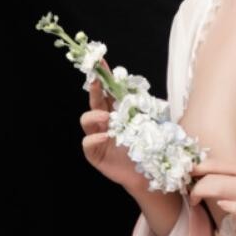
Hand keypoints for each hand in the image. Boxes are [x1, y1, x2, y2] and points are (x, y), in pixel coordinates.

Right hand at [80, 58, 141, 189]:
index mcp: (117, 111)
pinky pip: (87, 143)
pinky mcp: (95, 154)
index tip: (100, 62)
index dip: (103, 76)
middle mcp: (105, 121)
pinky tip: (105, 136)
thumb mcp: (150, 123)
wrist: (147, 173)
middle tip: (97, 80)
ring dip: (94, 115)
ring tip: (106, 118)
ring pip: (86, 120)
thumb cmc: (148, 147)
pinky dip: (94, 139)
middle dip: (94, 88)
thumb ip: (144, 107)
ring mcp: (98, 136)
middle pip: (94, 100)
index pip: (108, 90)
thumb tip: (143, 89)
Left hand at [188, 158, 235, 235]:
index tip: (186, 176)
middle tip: (190, 196)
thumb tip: (201, 176)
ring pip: (219, 189)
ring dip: (201, 195)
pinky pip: (234, 207)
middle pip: (213, 178)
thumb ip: (230, 180)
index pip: (216, 164)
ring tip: (195, 202)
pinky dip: (226, 206)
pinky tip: (222, 206)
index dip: (197, 168)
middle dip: (196, 187)